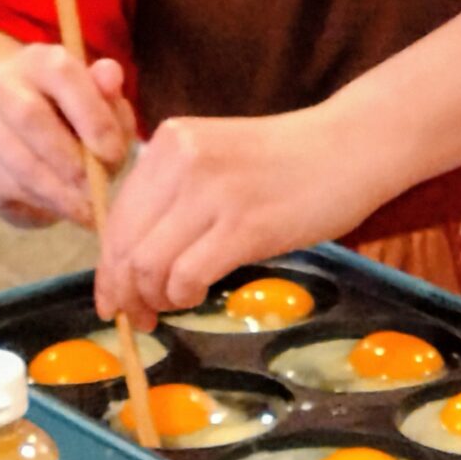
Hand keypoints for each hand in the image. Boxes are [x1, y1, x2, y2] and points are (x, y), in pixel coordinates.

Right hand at [0, 45, 135, 226]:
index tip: (113, 154)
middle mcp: (1, 83)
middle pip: (28, 116)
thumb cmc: (80, 116)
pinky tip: (64, 210)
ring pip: (14, 158)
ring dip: (55, 191)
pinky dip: (39, 203)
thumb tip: (110, 76)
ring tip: (86, 209)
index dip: (90, 115)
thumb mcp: (104, 104)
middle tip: (94, 188)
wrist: (31, 131)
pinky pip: (4, 185)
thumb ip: (109, 95)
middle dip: (67, 158)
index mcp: (40, 60)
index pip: (62, 74)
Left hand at [93, 108, 400, 328]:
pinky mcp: (244, 226)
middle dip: (123, 291)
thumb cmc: (289, 162)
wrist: (351, 147)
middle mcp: (181, 161)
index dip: (109, 266)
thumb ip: (174, 193)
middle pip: (126, 244)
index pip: (118, 216)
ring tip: (172, 306)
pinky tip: (195, 297)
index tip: (113, 297)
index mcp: (169, 143)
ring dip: (153, 298)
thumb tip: (133, 258)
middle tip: (137, 316)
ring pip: (149, 265)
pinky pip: (187, 275)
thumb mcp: (215, 159)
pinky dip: (182, 296)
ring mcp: (212, 193)